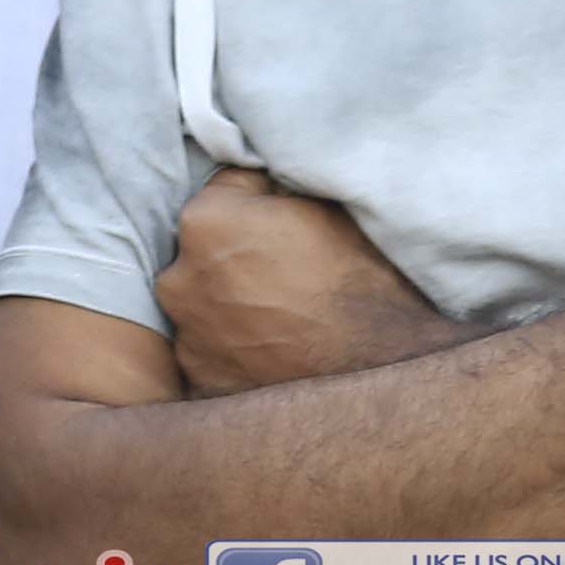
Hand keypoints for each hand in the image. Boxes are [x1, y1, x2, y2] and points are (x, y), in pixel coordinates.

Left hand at [161, 169, 454, 395]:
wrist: (385, 368)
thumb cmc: (364, 279)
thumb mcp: (328, 204)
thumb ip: (285, 186)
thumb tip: (275, 182)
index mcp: (205, 221)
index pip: (228, 187)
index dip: (265, 195)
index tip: (289, 209)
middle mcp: (179, 279)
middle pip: (206, 248)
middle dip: (238, 250)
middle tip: (288, 265)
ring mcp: (187, 336)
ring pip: (205, 301)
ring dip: (231, 301)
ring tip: (285, 311)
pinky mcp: (202, 381)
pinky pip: (213, 350)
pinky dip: (236, 347)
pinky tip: (276, 346)